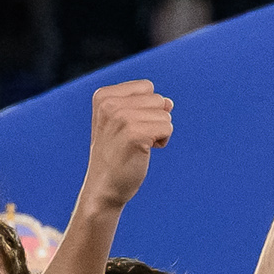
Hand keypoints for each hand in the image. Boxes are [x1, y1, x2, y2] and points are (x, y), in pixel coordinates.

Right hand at [80, 79, 172, 211]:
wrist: (104, 186)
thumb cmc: (116, 154)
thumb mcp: (123, 121)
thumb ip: (143, 105)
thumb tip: (169, 102)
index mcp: (103, 95)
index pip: (146, 87)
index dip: (147, 108)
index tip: (129, 127)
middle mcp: (109, 103)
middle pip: (158, 99)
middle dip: (154, 120)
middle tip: (134, 139)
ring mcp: (121, 117)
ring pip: (165, 114)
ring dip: (159, 132)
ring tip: (138, 146)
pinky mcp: (134, 133)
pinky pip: (167, 127)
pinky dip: (162, 141)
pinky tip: (145, 151)